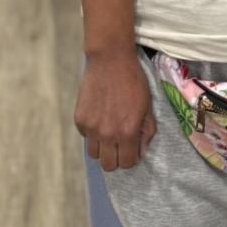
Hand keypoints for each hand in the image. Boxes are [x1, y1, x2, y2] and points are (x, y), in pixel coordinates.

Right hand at [74, 48, 156, 170]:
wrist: (110, 61)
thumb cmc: (134, 82)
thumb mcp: (148, 106)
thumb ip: (146, 131)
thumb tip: (140, 151)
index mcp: (127, 132)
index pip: (127, 163)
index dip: (131, 158)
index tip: (132, 149)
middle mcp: (107, 134)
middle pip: (108, 165)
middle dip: (116, 158)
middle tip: (121, 145)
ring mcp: (90, 128)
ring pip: (94, 154)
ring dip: (103, 148)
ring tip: (109, 133)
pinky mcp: (79, 119)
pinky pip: (85, 137)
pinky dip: (92, 134)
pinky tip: (100, 118)